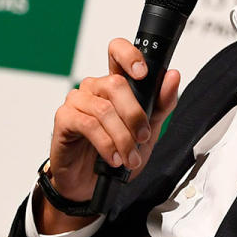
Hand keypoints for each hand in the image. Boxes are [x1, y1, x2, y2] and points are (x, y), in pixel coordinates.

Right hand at [41, 38, 178, 230]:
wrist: (91, 183)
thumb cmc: (117, 152)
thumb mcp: (148, 131)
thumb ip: (161, 104)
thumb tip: (172, 76)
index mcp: (115, 84)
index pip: (118, 52)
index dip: (130, 55)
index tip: (143, 73)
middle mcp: (95, 88)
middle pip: (116, 84)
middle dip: (135, 115)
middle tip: (143, 137)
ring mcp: (78, 101)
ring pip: (104, 109)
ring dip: (122, 137)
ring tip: (129, 157)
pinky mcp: (64, 118)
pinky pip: (88, 124)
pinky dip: (105, 143)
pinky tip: (112, 157)